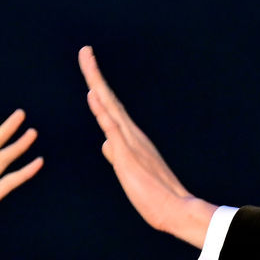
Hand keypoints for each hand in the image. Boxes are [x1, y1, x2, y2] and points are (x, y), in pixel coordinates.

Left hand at [78, 45, 214, 246]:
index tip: (88, 67)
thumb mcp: (128, 171)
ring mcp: (130, 142)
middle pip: (108, 98)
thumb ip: (117, 154)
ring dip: (96, 82)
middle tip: (84, 51)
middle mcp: (131, 133)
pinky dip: (101, 110)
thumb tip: (105, 145)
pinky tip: (92, 95)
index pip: (110, 107)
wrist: (175, 208)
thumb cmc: (153, 194)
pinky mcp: (128, 155)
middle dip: (94, 74)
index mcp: (129, 137)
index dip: (98, 87)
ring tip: (87, 60)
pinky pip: (112, 128)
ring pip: (109, 106)